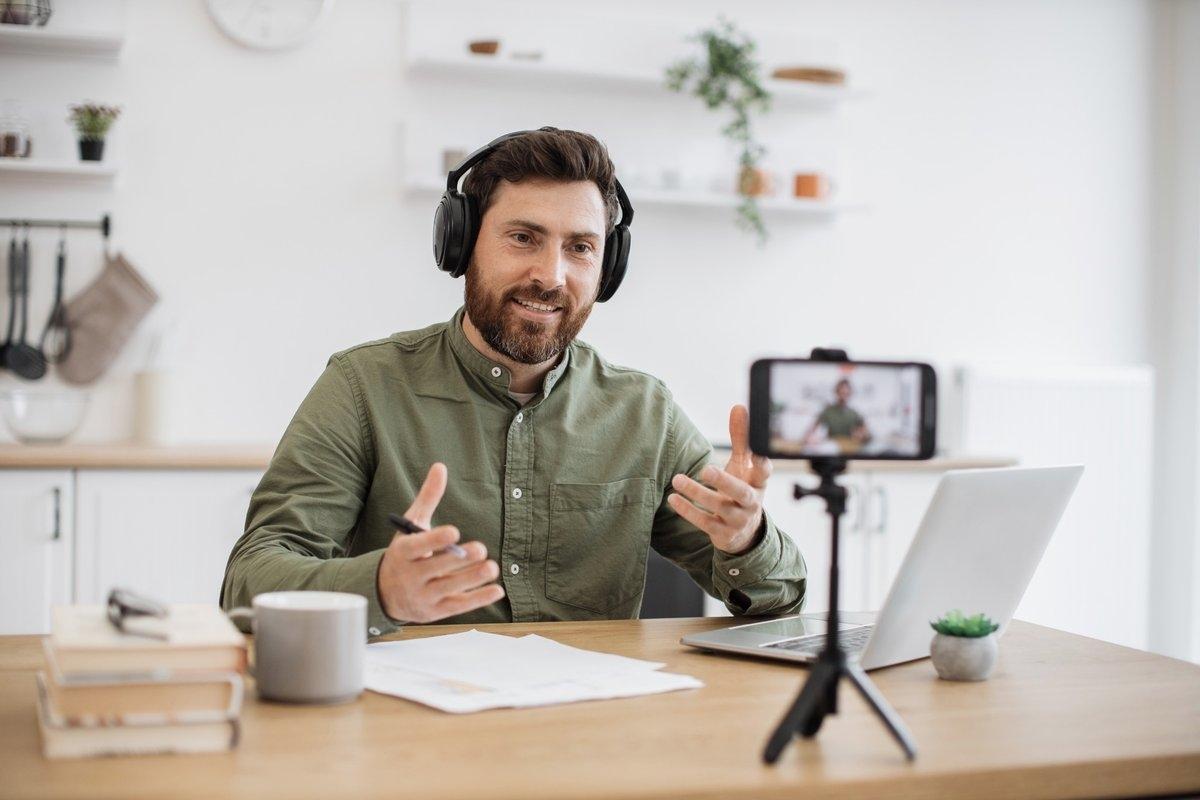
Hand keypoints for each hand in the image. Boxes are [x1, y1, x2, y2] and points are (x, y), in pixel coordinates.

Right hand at [377, 462, 504, 623]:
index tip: (454, 531)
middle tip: (480, 549)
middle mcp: (410, 577)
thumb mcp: (411, 526)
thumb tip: (440, 466)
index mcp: (402, 553)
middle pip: (435, 569)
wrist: (384, 593)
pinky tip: (497, 590)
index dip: (434, 540)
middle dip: (457, 560)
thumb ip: (428, 498)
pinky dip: (477, 599)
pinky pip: (457, 607)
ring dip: (471, 579)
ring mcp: (423, 597)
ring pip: (448, 589)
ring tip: (492, 567)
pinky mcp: (435, 612)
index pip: (416, 547)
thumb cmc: (405, 553)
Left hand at [668, 404, 771, 554]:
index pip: (763, 472)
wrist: (743, 533)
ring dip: (697, 493)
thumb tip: (738, 407)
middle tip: (705, 470)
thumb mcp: (742, 465)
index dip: (761, 463)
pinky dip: (688, 511)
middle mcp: (751, 503)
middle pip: (741, 493)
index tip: (755, 453)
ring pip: (719, 507)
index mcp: (758, 483)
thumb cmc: (740, 489)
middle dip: (724, 481)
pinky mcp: (723, 534)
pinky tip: (673, 498)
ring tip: (677, 479)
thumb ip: (741, 439)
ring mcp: (738, 520)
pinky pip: (705, 523)